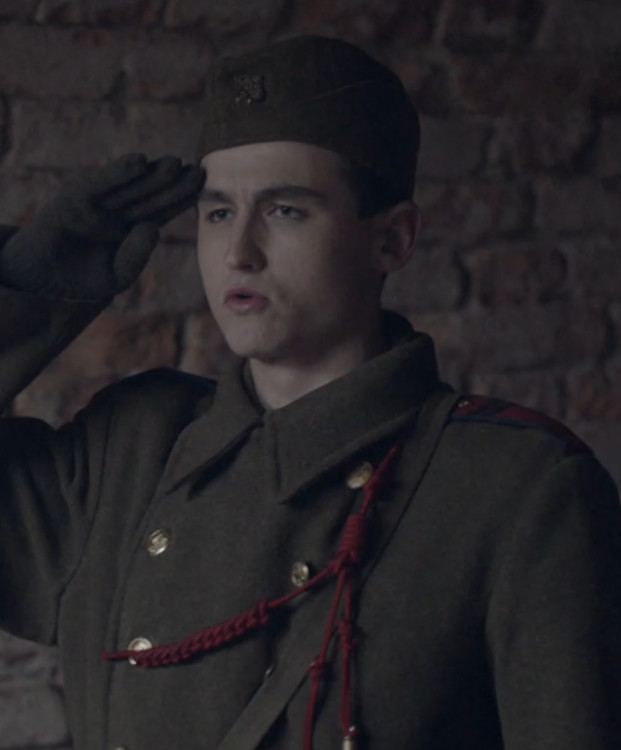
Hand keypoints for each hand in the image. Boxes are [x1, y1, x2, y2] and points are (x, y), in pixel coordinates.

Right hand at [0, 153, 204, 299]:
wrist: (38, 281)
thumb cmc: (78, 280)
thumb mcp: (116, 275)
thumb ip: (136, 256)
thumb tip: (152, 228)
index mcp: (129, 229)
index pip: (160, 211)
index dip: (180, 199)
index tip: (202, 186)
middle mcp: (115, 212)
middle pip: (149, 196)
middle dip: (173, 184)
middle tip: (199, 171)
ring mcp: (95, 203)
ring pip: (128, 187)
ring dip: (151, 175)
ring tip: (175, 164)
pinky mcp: (74, 199)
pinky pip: (99, 185)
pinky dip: (117, 173)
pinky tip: (139, 162)